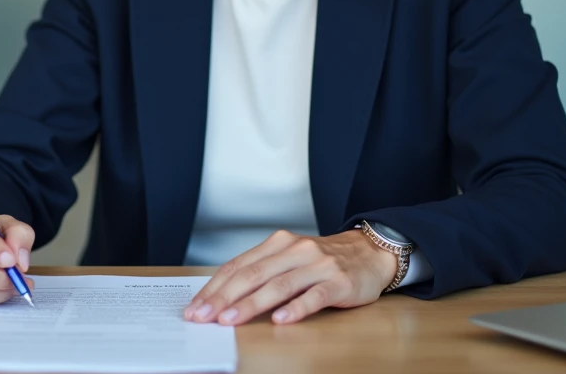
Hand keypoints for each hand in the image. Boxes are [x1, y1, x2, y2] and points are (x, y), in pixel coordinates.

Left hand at [184, 229, 397, 324]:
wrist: (369, 253)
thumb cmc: (322, 261)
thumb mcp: (289, 259)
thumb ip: (262, 273)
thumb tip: (223, 298)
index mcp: (277, 244)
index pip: (238, 266)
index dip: (214, 288)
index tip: (195, 308)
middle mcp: (294, 250)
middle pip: (253, 275)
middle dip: (224, 297)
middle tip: (204, 316)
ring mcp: (317, 265)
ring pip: (278, 285)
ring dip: (251, 304)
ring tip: (230, 320)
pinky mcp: (339, 282)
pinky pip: (314, 296)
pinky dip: (296, 308)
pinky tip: (280, 320)